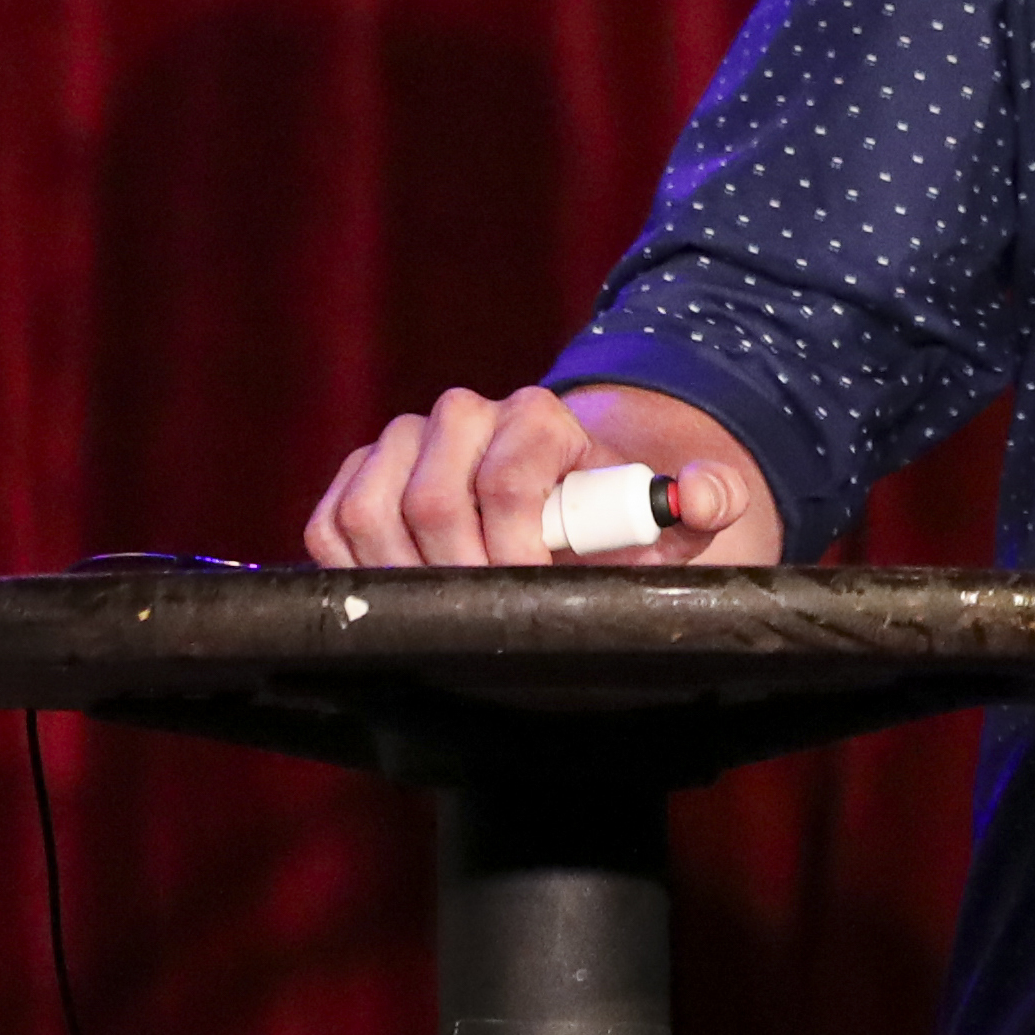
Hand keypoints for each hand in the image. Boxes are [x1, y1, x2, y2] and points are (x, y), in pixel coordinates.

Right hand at [301, 383, 785, 569]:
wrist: (561, 511)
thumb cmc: (611, 524)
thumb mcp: (669, 518)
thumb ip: (703, 500)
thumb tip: (703, 495)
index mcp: (538, 418)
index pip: (507, 475)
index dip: (515, 547)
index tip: (532, 593)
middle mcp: (463, 416)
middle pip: (430, 497)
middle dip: (458, 572)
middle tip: (488, 618)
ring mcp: (403, 445)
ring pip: (368, 508)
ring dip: (403, 577)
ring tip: (450, 614)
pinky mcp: (359, 480)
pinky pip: (330, 524)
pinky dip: (354, 571)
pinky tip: (404, 601)